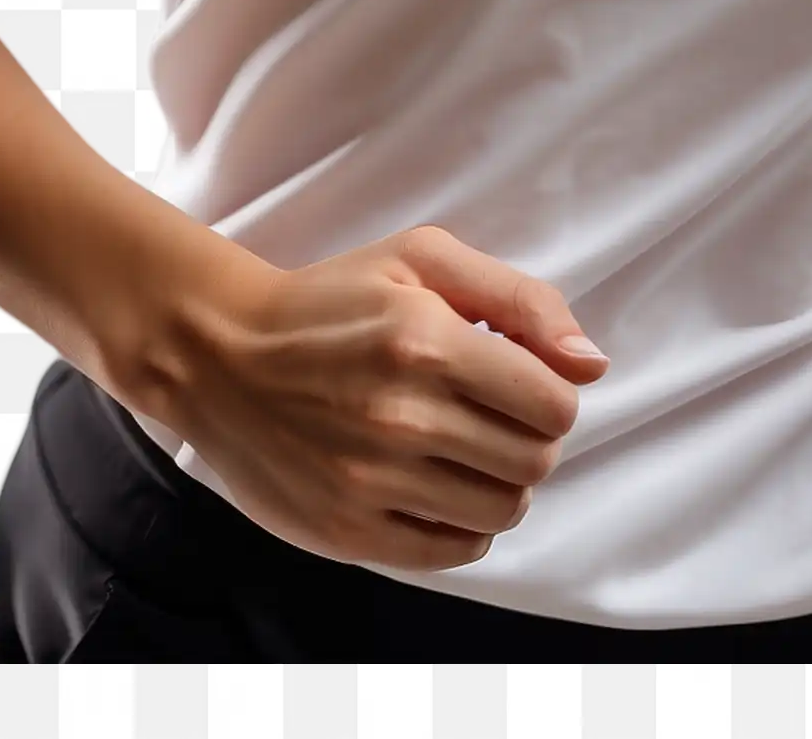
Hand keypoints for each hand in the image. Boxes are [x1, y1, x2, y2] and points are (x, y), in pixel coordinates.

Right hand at [170, 222, 610, 574]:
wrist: (220, 356)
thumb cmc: (331, 300)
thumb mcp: (421, 259)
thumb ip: (519, 299)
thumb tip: (591, 364)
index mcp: (426, 339)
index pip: (553, 403)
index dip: (551, 394)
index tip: (521, 382)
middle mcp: (403, 416)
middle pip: (534, 462)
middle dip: (530, 437)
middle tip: (492, 414)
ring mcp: (373, 481)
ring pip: (501, 510)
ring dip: (502, 483)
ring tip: (467, 450)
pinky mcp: (350, 532)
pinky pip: (453, 550)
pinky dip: (464, 524)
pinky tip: (439, 485)